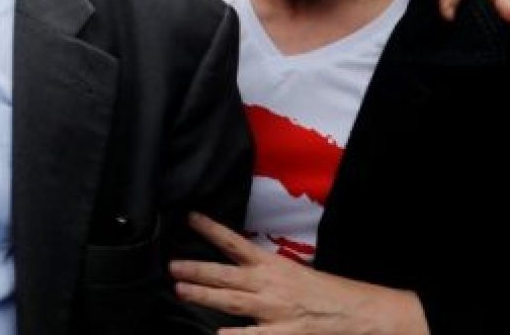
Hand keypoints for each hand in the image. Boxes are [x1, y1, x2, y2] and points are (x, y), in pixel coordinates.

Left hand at [170, 213, 428, 334]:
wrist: (360, 314)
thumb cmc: (327, 294)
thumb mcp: (292, 273)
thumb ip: (262, 270)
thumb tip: (234, 264)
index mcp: (272, 265)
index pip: (235, 242)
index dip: (211, 229)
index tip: (189, 217)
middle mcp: (269, 285)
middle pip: (225, 274)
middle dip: (196, 269)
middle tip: (171, 265)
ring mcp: (274, 311)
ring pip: (231, 301)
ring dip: (204, 295)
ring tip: (180, 290)